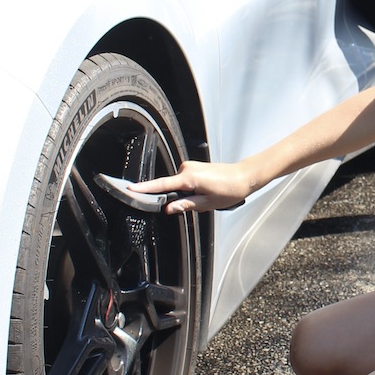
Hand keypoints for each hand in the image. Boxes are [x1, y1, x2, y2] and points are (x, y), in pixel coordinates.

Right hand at [130, 160, 250, 213]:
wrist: (244, 177)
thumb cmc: (230, 190)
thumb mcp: (207, 203)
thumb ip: (185, 205)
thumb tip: (169, 208)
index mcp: (189, 178)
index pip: (162, 185)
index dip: (145, 188)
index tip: (131, 188)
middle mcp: (187, 169)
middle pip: (170, 187)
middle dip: (177, 198)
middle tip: (198, 204)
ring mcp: (190, 166)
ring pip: (178, 185)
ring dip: (186, 194)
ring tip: (207, 197)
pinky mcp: (194, 168)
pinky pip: (184, 181)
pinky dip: (189, 189)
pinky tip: (205, 192)